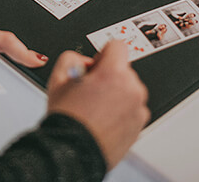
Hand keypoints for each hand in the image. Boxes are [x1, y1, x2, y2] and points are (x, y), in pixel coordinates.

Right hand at [46, 40, 149, 169]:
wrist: (72, 152)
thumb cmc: (67, 120)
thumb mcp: (58, 79)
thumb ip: (72, 58)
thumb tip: (84, 61)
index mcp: (113, 73)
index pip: (117, 46)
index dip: (103, 54)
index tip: (96, 66)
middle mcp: (132, 88)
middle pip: (123, 69)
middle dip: (108, 76)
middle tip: (90, 91)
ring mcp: (138, 108)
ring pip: (129, 89)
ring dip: (116, 93)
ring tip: (95, 108)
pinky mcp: (140, 124)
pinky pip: (132, 108)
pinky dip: (121, 111)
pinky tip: (103, 119)